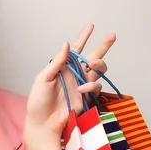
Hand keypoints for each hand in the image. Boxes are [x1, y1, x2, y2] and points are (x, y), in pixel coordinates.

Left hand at [24, 24, 115, 138]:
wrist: (43, 123)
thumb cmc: (38, 102)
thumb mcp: (43, 79)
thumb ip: (57, 63)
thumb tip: (67, 44)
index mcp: (63, 68)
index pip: (75, 50)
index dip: (83, 37)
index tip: (91, 26)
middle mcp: (74, 75)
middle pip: (93, 57)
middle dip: (103, 46)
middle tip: (112, 36)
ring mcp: (82, 85)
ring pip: (98, 70)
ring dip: (99, 65)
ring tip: (93, 64)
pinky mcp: (86, 97)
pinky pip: (95, 87)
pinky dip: (90, 86)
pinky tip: (81, 89)